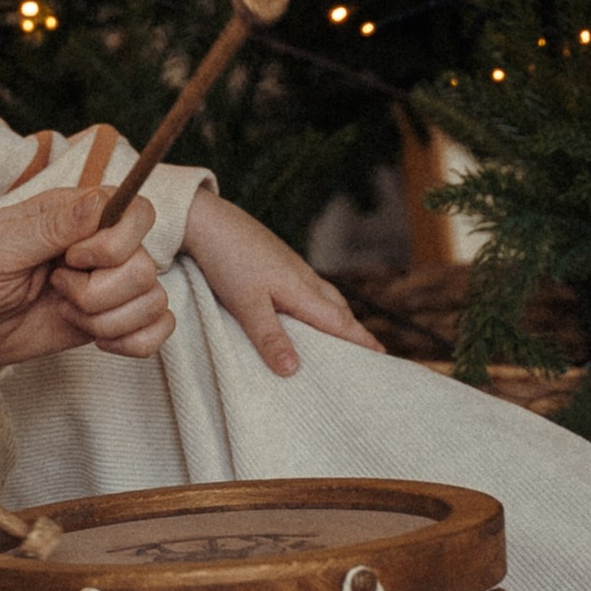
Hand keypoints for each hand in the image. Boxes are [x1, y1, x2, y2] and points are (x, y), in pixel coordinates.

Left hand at [0, 189, 166, 370]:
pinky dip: (134, 341)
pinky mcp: (107, 321)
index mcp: (75, 215)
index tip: (71, 259)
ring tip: (64, 312)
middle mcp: (99, 248)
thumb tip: (100, 201)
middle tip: (55, 288)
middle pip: (146, 265)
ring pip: (153, 301)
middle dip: (99, 291)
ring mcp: (106, 286)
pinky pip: (157, 329)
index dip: (115, 242)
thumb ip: (52, 227)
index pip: (138, 211)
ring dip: (107, 318)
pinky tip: (99, 341)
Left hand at [177, 190, 380, 375]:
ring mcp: (290, 266)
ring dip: (336, 315)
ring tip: (340, 333)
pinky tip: (304, 308)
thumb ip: (270, 338)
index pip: (340, 321)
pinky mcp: (276, 260)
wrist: (207, 219)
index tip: (383, 357)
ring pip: (323, 295)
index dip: (361, 340)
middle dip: (354, 329)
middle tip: (368, 351)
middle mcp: (303, 277)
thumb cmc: (228, 260)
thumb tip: (293, 370)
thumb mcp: (247, 305)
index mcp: (302, 290)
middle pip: (338, 307)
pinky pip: (308, 287)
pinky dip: (316, 303)